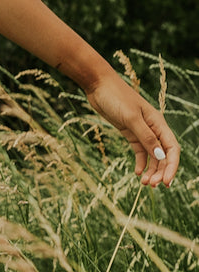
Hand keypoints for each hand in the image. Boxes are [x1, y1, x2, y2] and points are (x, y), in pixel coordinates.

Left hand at [85, 72, 179, 186]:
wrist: (99, 85)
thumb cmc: (116, 98)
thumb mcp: (131, 118)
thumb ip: (146, 137)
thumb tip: (160, 156)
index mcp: (158, 123)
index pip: (172, 149)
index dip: (171, 166)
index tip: (166, 182)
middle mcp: (153, 128)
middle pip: (163, 155)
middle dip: (160, 171)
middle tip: (150, 186)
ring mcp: (141, 131)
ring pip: (152, 155)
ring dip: (151, 169)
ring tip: (143, 183)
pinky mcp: (129, 132)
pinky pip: (140, 151)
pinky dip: (141, 162)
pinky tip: (137, 172)